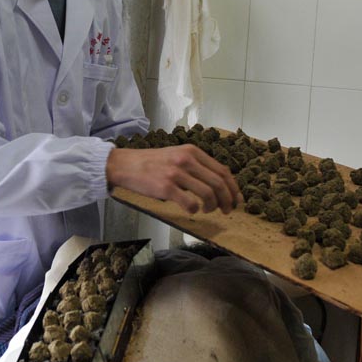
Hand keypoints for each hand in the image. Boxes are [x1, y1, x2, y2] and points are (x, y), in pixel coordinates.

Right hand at [106, 145, 241, 214]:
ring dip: (213, 206)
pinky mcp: (166, 187)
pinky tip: (192, 210)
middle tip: (228, 210)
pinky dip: (195, 210)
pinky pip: (190, 203)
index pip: (222, 170)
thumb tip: (216, 184)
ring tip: (208, 210)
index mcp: (192, 151)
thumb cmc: (151, 162)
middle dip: (228, 200)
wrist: (125, 165)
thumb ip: (195, 165)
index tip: (237, 199)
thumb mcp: (176, 155)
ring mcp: (176, 173)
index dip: (233, 187)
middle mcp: (186, 159)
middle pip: (219, 183)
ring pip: (208, 193)